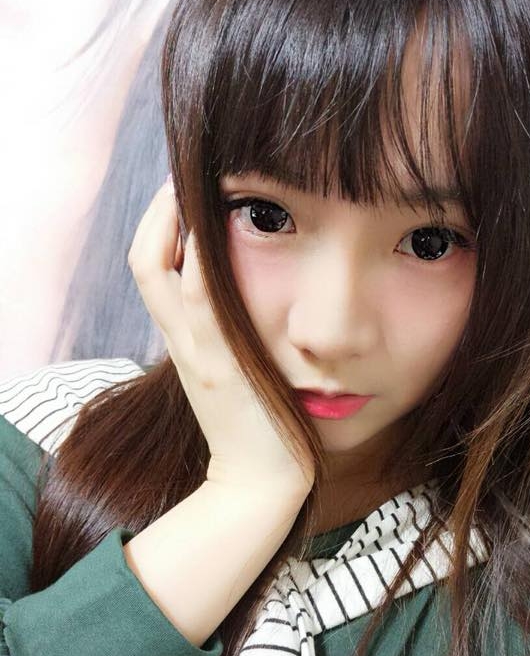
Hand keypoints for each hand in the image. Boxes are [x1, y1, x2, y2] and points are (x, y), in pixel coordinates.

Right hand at [128, 179, 315, 494]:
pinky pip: (202, 300)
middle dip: (160, 211)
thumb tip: (254, 303)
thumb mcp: (237, 373)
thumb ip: (233, 338)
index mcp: (184, 340)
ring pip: (164, 271)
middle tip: (186, 171)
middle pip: (144, 261)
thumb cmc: (260, 427)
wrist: (258, 483)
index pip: (153, 269)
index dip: (160, 226)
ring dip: (176, 220)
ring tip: (196, 180)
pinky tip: (212, 226)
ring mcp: (197, 351)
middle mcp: (181, 341)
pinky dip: (199, 259)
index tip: (183, 191)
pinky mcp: (223, 364)